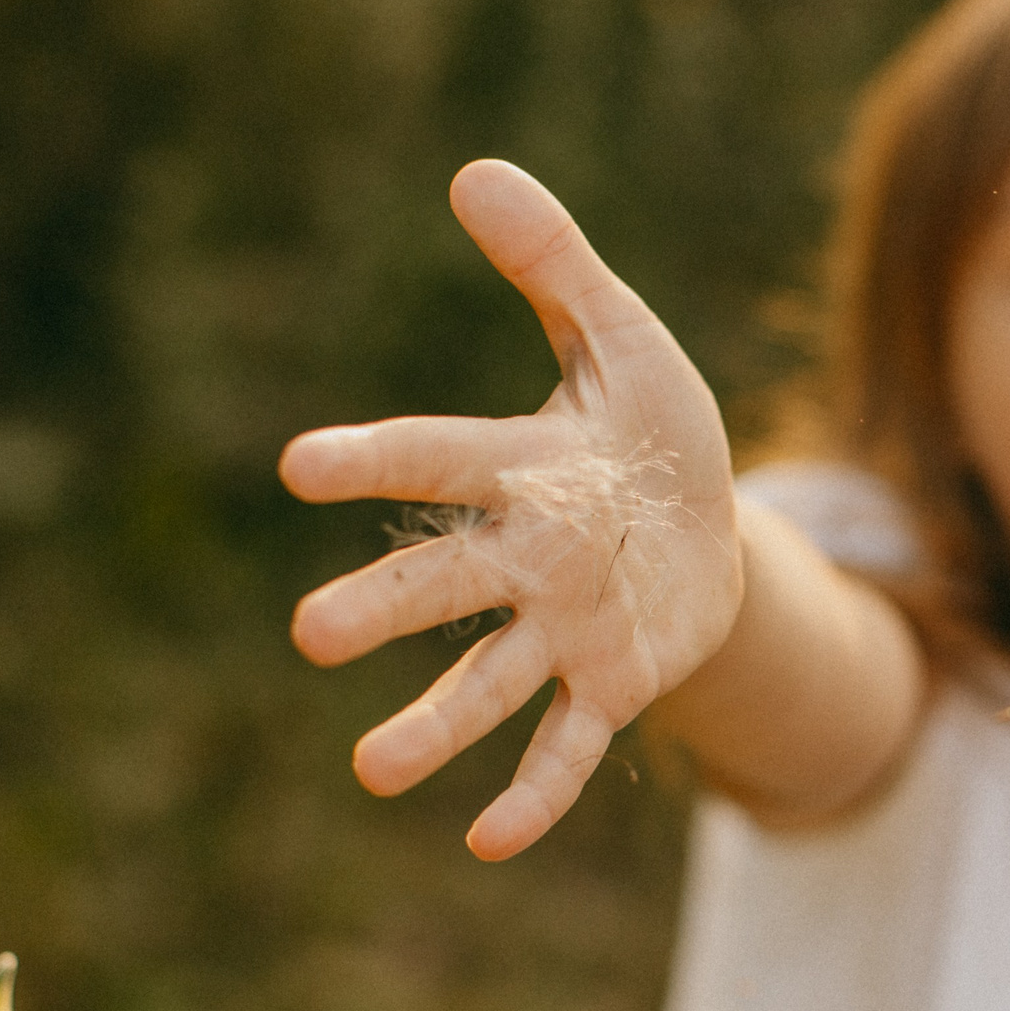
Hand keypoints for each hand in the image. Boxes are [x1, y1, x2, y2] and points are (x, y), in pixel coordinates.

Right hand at [281, 161, 742, 857]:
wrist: (709, 522)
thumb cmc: (648, 425)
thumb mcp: (620, 337)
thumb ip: (553, 266)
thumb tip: (475, 169)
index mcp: (526, 467)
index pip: (441, 457)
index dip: (379, 458)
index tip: (301, 464)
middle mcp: (528, 557)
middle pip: (450, 583)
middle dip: (388, 609)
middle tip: (311, 637)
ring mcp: (564, 629)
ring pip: (493, 681)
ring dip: (438, 726)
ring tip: (372, 772)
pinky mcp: (612, 685)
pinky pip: (571, 745)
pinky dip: (538, 791)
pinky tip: (491, 841)